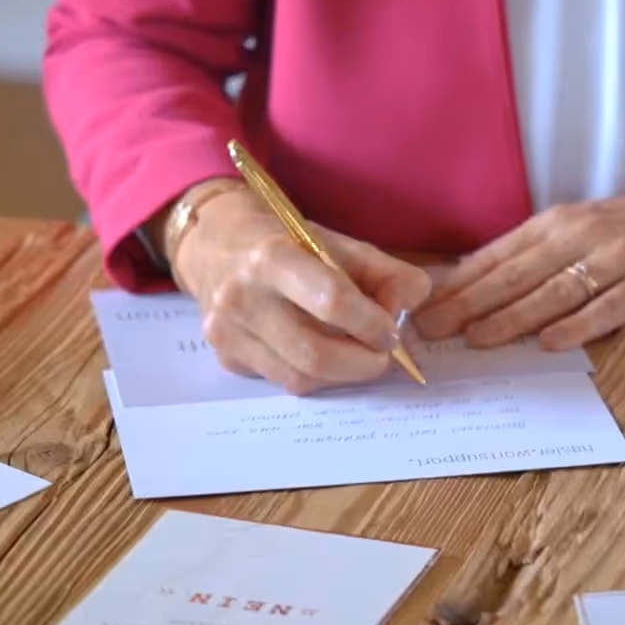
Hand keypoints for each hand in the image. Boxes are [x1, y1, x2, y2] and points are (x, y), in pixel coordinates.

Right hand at [165, 181, 431, 394]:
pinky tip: (319, 353)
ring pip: (300, 379)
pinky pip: (282, 381)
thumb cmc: (287, 242)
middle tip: (382, 356)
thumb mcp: (338, 242)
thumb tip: (407, 309)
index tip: (390, 332)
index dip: (371, 324)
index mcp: (272, 257)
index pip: (332, 301)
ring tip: (356, 355)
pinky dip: (313, 375)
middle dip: (362, 364)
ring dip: (341, 375)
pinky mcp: (226, 358)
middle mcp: (241, 297)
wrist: (216, 245)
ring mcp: (228, 332)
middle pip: (316, 354)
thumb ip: (386, 273)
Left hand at [412, 164, 624, 350]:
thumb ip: (548, 254)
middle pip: (515, 274)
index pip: (498, 253)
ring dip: (510, 318)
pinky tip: (548, 343)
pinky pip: (606, 307)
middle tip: (429, 330)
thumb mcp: (594, 227)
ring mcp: (617, 259)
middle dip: (467, 303)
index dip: (458, 282)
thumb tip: (491, 287)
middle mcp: (583, 235)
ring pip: (552, 292)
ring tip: (474, 339)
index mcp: (563, 221)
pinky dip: (576, 326)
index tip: (421, 305)